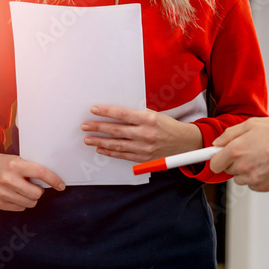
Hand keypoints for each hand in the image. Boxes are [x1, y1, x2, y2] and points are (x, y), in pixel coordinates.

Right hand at [0, 144, 64, 210]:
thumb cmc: (6, 163)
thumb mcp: (19, 160)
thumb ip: (32, 168)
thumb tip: (54, 180)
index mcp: (15, 165)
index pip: (41, 173)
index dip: (54, 180)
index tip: (61, 185)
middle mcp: (8, 180)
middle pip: (37, 193)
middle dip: (39, 190)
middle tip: (34, 185)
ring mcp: (2, 193)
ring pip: (30, 203)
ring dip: (32, 197)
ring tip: (24, 189)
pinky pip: (21, 208)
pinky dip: (22, 202)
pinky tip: (15, 194)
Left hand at [81, 105, 202, 162]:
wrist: (184, 142)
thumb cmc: (167, 125)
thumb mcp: (154, 114)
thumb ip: (136, 114)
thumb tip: (115, 113)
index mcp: (148, 119)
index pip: (122, 114)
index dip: (106, 112)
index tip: (94, 110)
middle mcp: (145, 134)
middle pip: (116, 130)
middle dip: (98, 127)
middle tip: (85, 126)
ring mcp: (144, 148)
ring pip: (117, 144)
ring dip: (100, 142)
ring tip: (88, 139)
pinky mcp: (143, 158)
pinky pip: (123, 155)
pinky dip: (110, 152)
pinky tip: (101, 148)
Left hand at [209, 117, 268, 190]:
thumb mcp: (252, 124)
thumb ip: (230, 133)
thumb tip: (217, 142)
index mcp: (236, 150)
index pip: (214, 163)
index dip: (216, 159)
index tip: (217, 158)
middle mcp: (242, 166)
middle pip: (227, 170)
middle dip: (234, 161)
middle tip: (248, 150)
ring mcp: (252, 178)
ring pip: (239, 178)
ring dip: (245, 170)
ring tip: (260, 157)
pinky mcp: (263, 186)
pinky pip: (252, 184)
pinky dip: (256, 177)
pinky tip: (267, 166)